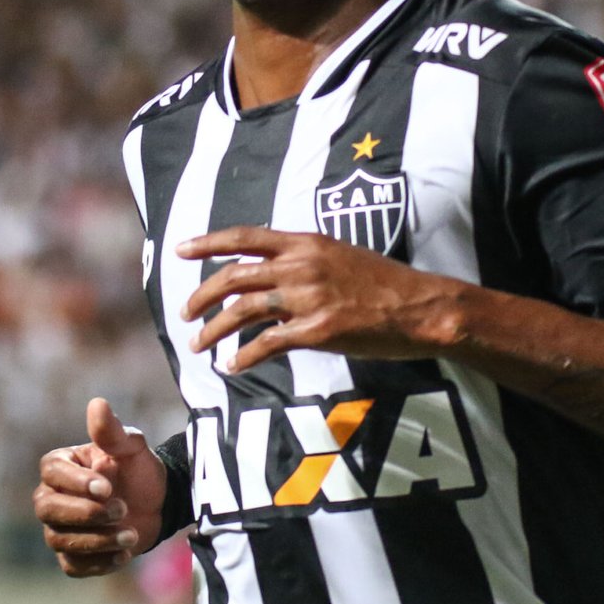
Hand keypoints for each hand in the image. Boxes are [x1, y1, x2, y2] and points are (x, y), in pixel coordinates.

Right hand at [34, 397, 166, 577]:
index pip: (52, 473)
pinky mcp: (72, 556)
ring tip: (131, 535)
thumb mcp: (132, 448)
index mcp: (61, 466)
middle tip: (122, 509)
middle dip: (86, 513)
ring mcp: (59, 529)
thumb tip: (97, 403)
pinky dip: (99, 563)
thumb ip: (112, 431)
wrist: (157, 505)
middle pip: (48, 509)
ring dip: (97, 540)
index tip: (107, 487)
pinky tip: (125, 554)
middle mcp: (51, 497)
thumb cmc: (139, 470)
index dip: (76, 483)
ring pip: (60, 540)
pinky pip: (73, 566)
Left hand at [178, 226, 464, 372]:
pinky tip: (232, 365)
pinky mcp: (318, 331)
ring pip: (243, 311)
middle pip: (234, 276)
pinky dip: (244, 356)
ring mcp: (308, 298)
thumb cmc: (387, 283)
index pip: (245, 237)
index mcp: (306, 243)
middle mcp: (301, 265)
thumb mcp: (342, 255)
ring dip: (213, 329)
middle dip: (202, 295)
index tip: (181, 249)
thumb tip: (277, 269)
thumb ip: (307, 258)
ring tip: (198, 344)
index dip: (208, 242)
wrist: (421, 306)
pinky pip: (267, 344)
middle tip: (184, 312)